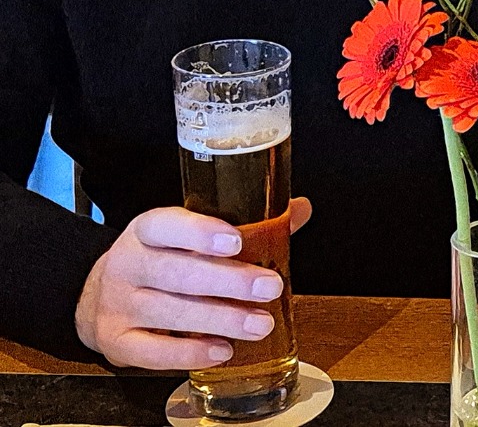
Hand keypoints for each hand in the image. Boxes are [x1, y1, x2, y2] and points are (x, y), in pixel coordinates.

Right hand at [75, 197, 310, 368]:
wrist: (91, 294)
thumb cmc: (159, 258)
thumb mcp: (187, 232)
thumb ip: (245, 223)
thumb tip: (299, 210)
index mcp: (147, 229)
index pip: (167, 225)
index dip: (200, 233)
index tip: (236, 241)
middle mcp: (127, 264)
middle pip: (176, 273)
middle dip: (228, 282)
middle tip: (270, 287)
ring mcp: (116, 305)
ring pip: (169, 313)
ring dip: (219, 320)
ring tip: (259, 324)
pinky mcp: (115, 342)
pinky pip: (152, 352)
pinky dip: (189, 353)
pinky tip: (222, 351)